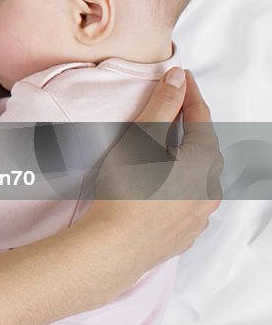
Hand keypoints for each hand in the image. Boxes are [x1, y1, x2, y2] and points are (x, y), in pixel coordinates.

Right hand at [78, 69, 222, 283]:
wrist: (114, 248)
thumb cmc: (126, 192)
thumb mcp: (142, 138)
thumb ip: (163, 104)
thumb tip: (178, 78)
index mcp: (204, 162)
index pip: (201, 117)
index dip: (189, 93)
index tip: (181, 76)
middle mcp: (210, 190)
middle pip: (205, 147)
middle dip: (191, 125)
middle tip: (175, 107)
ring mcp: (199, 216)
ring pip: (199, 176)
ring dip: (186, 157)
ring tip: (168, 146)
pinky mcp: (184, 234)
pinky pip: (189, 200)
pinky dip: (180, 184)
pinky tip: (163, 183)